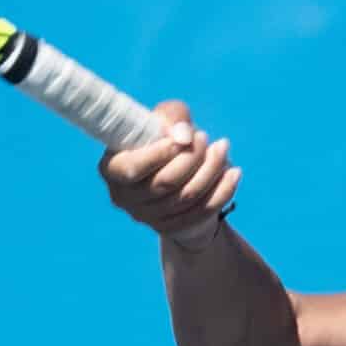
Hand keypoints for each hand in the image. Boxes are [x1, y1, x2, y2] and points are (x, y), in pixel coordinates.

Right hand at [99, 99, 240, 247]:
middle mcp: (123, 196)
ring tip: (222, 149)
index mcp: (112, 168)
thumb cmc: (167, 139)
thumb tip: (184, 137)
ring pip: (187, 197)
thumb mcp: (165, 119)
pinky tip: (233, 172)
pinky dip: (223, 190)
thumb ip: (171, 116)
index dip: (162, 153)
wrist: (180, 173)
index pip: (133, 168)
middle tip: (206, 137)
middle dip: (193, 158)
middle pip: (165, 183)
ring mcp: (146, 217)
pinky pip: (202, 212)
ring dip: (211, 170)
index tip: (187, 136)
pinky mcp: (171, 228)